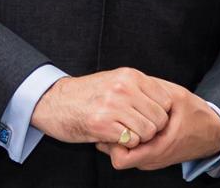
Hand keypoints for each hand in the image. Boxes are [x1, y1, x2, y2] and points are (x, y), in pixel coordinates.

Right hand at [31, 68, 173, 147]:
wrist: (53, 101)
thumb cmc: (86, 94)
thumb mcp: (115, 80)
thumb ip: (139, 88)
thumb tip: (166, 103)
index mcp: (130, 76)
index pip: (166, 101)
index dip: (160, 114)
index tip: (148, 118)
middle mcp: (124, 88)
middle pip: (159, 118)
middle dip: (151, 128)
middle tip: (136, 129)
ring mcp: (113, 106)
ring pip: (148, 131)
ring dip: (139, 137)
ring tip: (125, 132)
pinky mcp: (102, 124)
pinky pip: (131, 140)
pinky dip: (126, 143)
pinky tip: (114, 136)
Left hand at [96, 78, 219, 171]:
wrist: (215, 132)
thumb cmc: (198, 116)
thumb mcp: (176, 97)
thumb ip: (151, 94)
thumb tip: (126, 88)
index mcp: (157, 149)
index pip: (120, 158)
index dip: (115, 141)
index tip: (119, 122)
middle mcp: (151, 160)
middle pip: (119, 154)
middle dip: (117, 136)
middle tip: (119, 116)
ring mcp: (152, 160)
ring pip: (125, 152)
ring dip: (124, 136)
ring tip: (130, 117)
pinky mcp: (153, 157)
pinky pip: (133, 151)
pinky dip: (132, 137)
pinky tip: (138, 121)